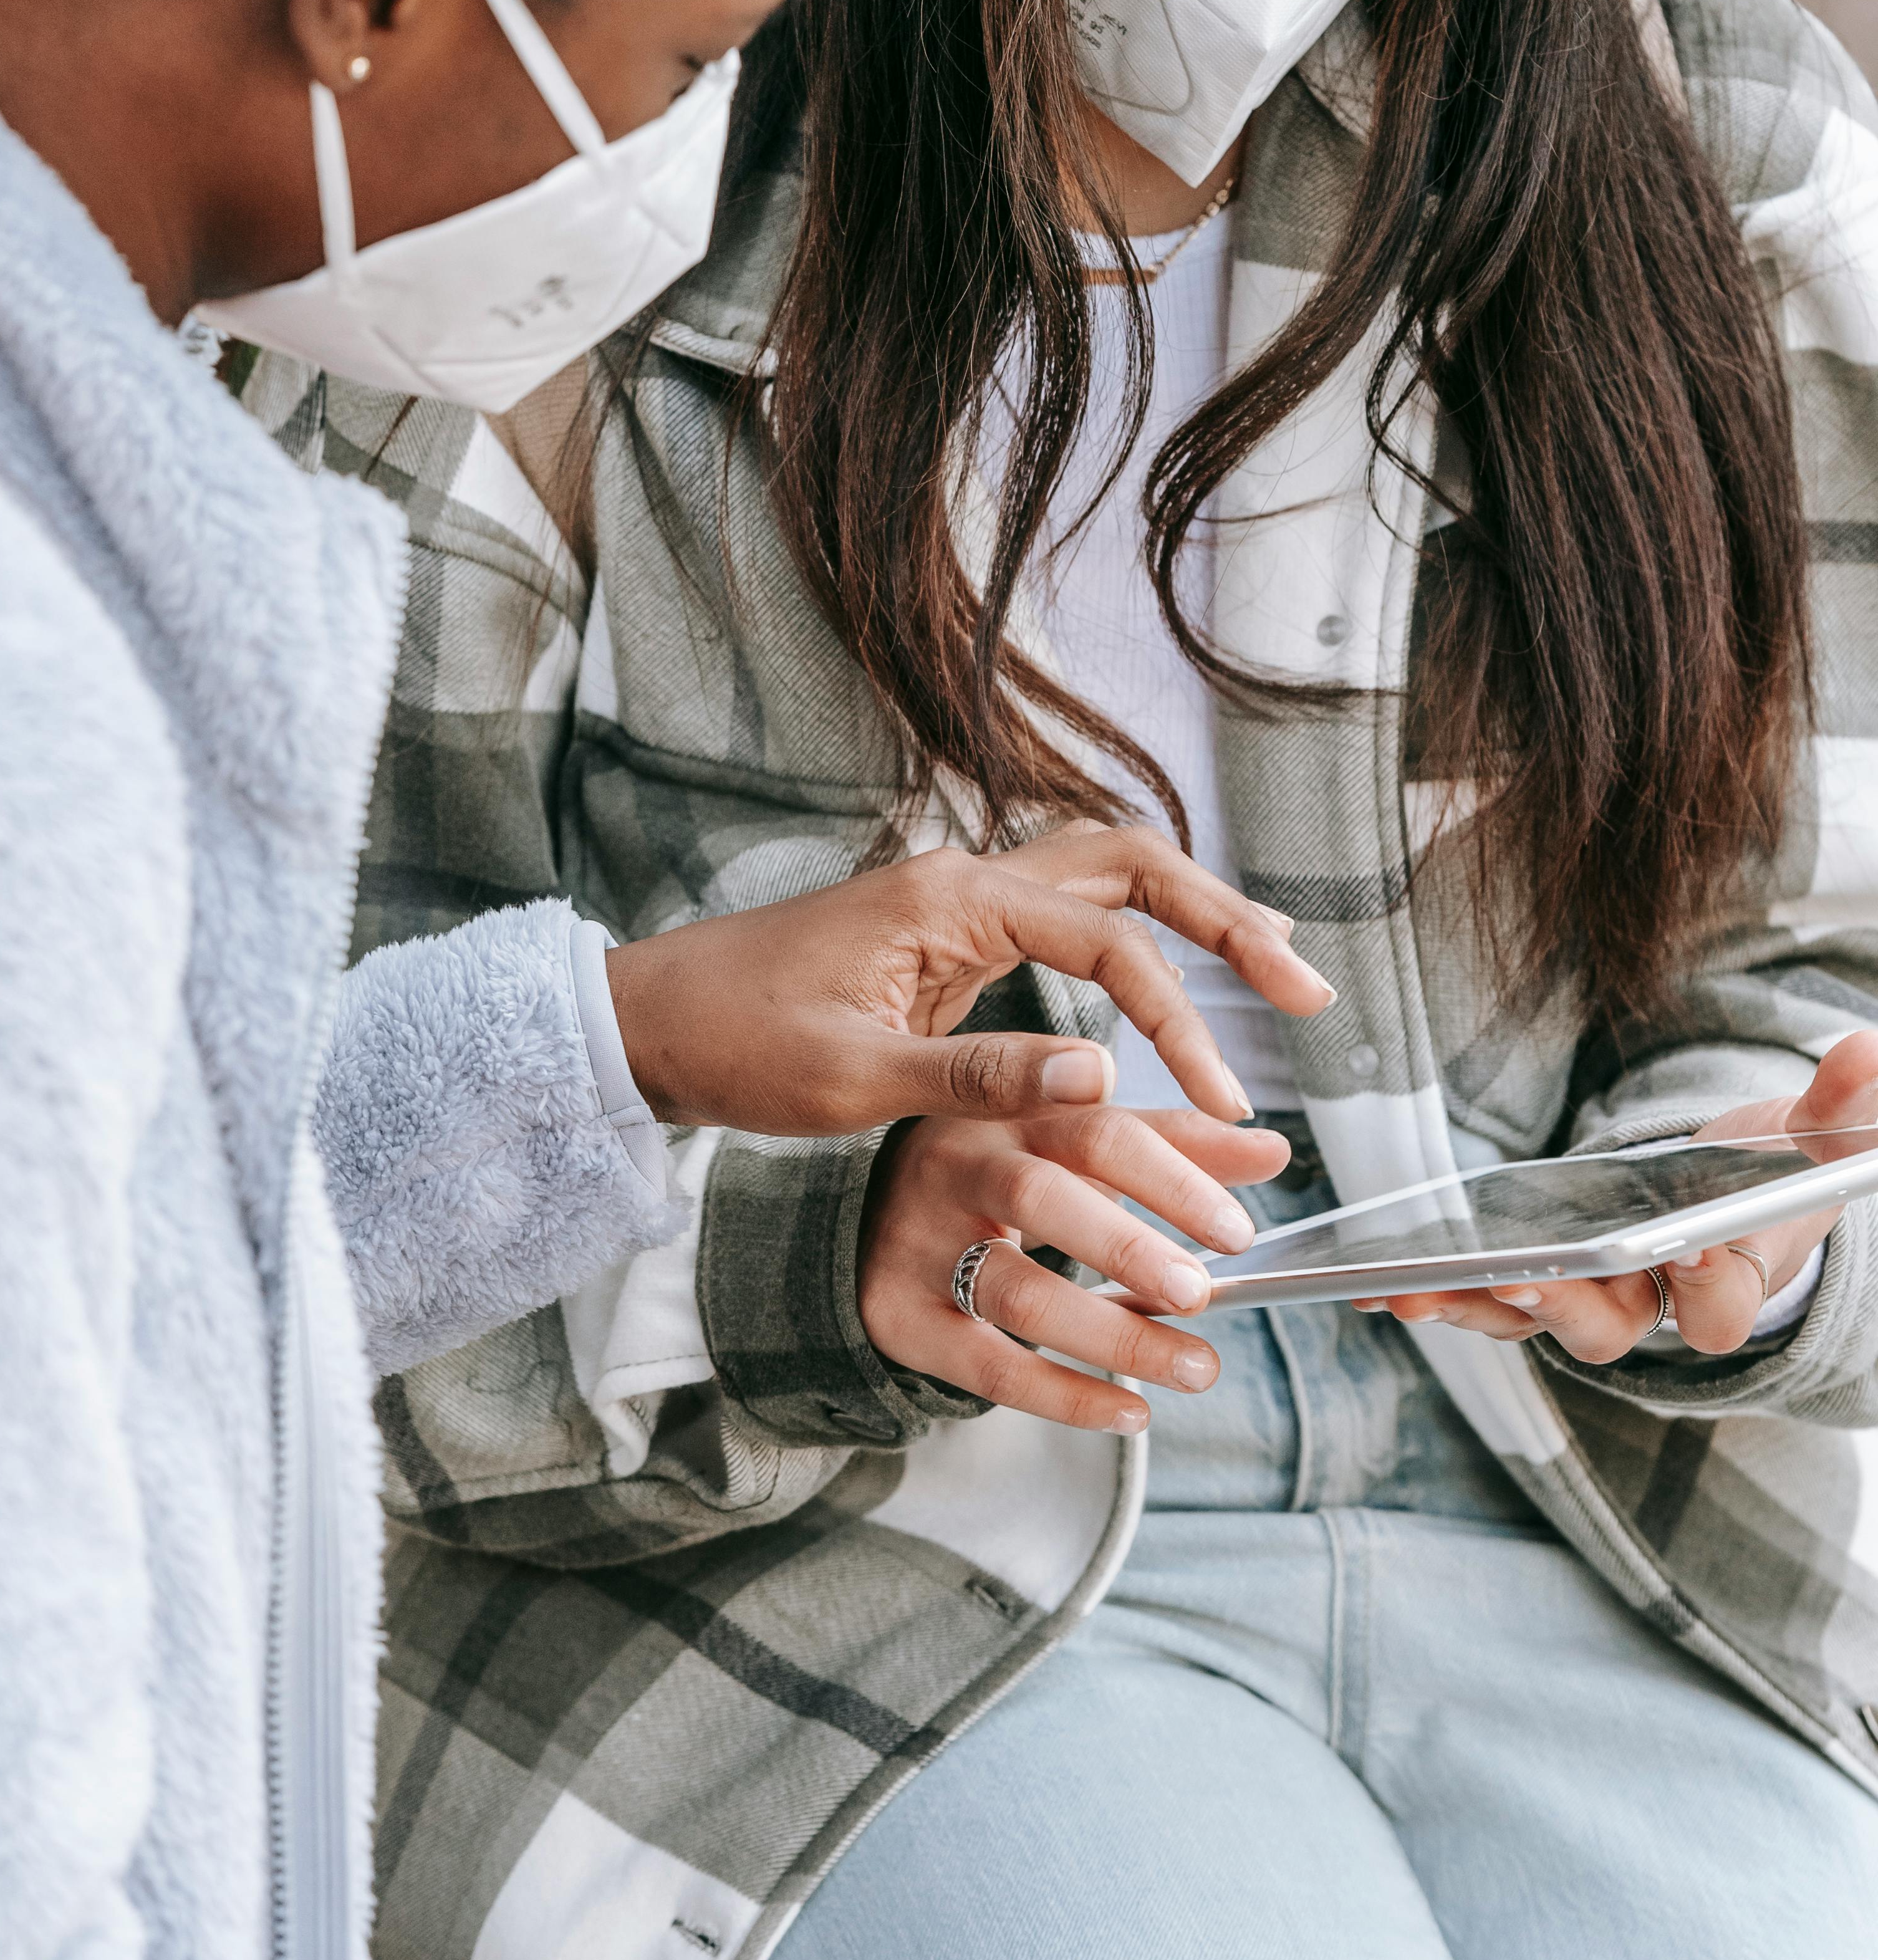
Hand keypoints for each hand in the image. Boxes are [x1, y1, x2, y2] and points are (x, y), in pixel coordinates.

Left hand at [603, 822, 1334, 1139]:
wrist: (655, 1022)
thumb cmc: (737, 1047)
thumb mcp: (853, 1081)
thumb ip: (980, 1076)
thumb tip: (1106, 1078)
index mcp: (949, 901)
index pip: (1107, 942)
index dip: (1180, 1016)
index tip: (1224, 1093)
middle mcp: (964, 879)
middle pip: (1129, 866)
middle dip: (1225, 917)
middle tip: (1305, 981)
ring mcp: (959, 899)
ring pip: (1104, 875)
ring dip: (1190, 911)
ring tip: (1275, 963)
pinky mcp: (951, 932)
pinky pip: (1067, 911)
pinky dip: (1136, 933)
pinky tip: (1177, 976)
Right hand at [859, 1098, 1290, 1432]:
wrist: (862, 1216)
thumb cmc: (998, 1171)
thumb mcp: (1072, 1142)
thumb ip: (1172, 1145)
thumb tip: (1274, 1150)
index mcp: (1012, 1110)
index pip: (1098, 1129)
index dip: (1172, 1177)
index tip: (1239, 1230)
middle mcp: (958, 1164)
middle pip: (1045, 1198)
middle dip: (1131, 1248)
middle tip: (1202, 1294)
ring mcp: (919, 1240)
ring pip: (1018, 1291)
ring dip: (1117, 1339)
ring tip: (1198, 1369)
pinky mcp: (898, 1313)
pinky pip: (986, 1366)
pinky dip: (1065, 1396)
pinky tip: (1131, 1414)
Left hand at [1363, 1026, 1877, 1361]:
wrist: (1738, 1196)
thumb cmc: (1783, 1172)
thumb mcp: (1826, 1139)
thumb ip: (1850, 1106)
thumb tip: (1868, 1048)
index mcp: (1731, 1284)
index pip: (1718, 1312)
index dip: (1706, 1290)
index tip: (1688, 1250)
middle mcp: (1653, 1307)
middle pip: (1606, 1328)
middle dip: (1564, 1302)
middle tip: (1524, 1277)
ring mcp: (1594, 1298)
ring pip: (1530, 1320)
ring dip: (1473, 1305)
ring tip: (1411, 1289)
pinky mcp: (1546, 1276)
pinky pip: (1490, 1296)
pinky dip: (1444, 1291)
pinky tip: (1382, 1283)